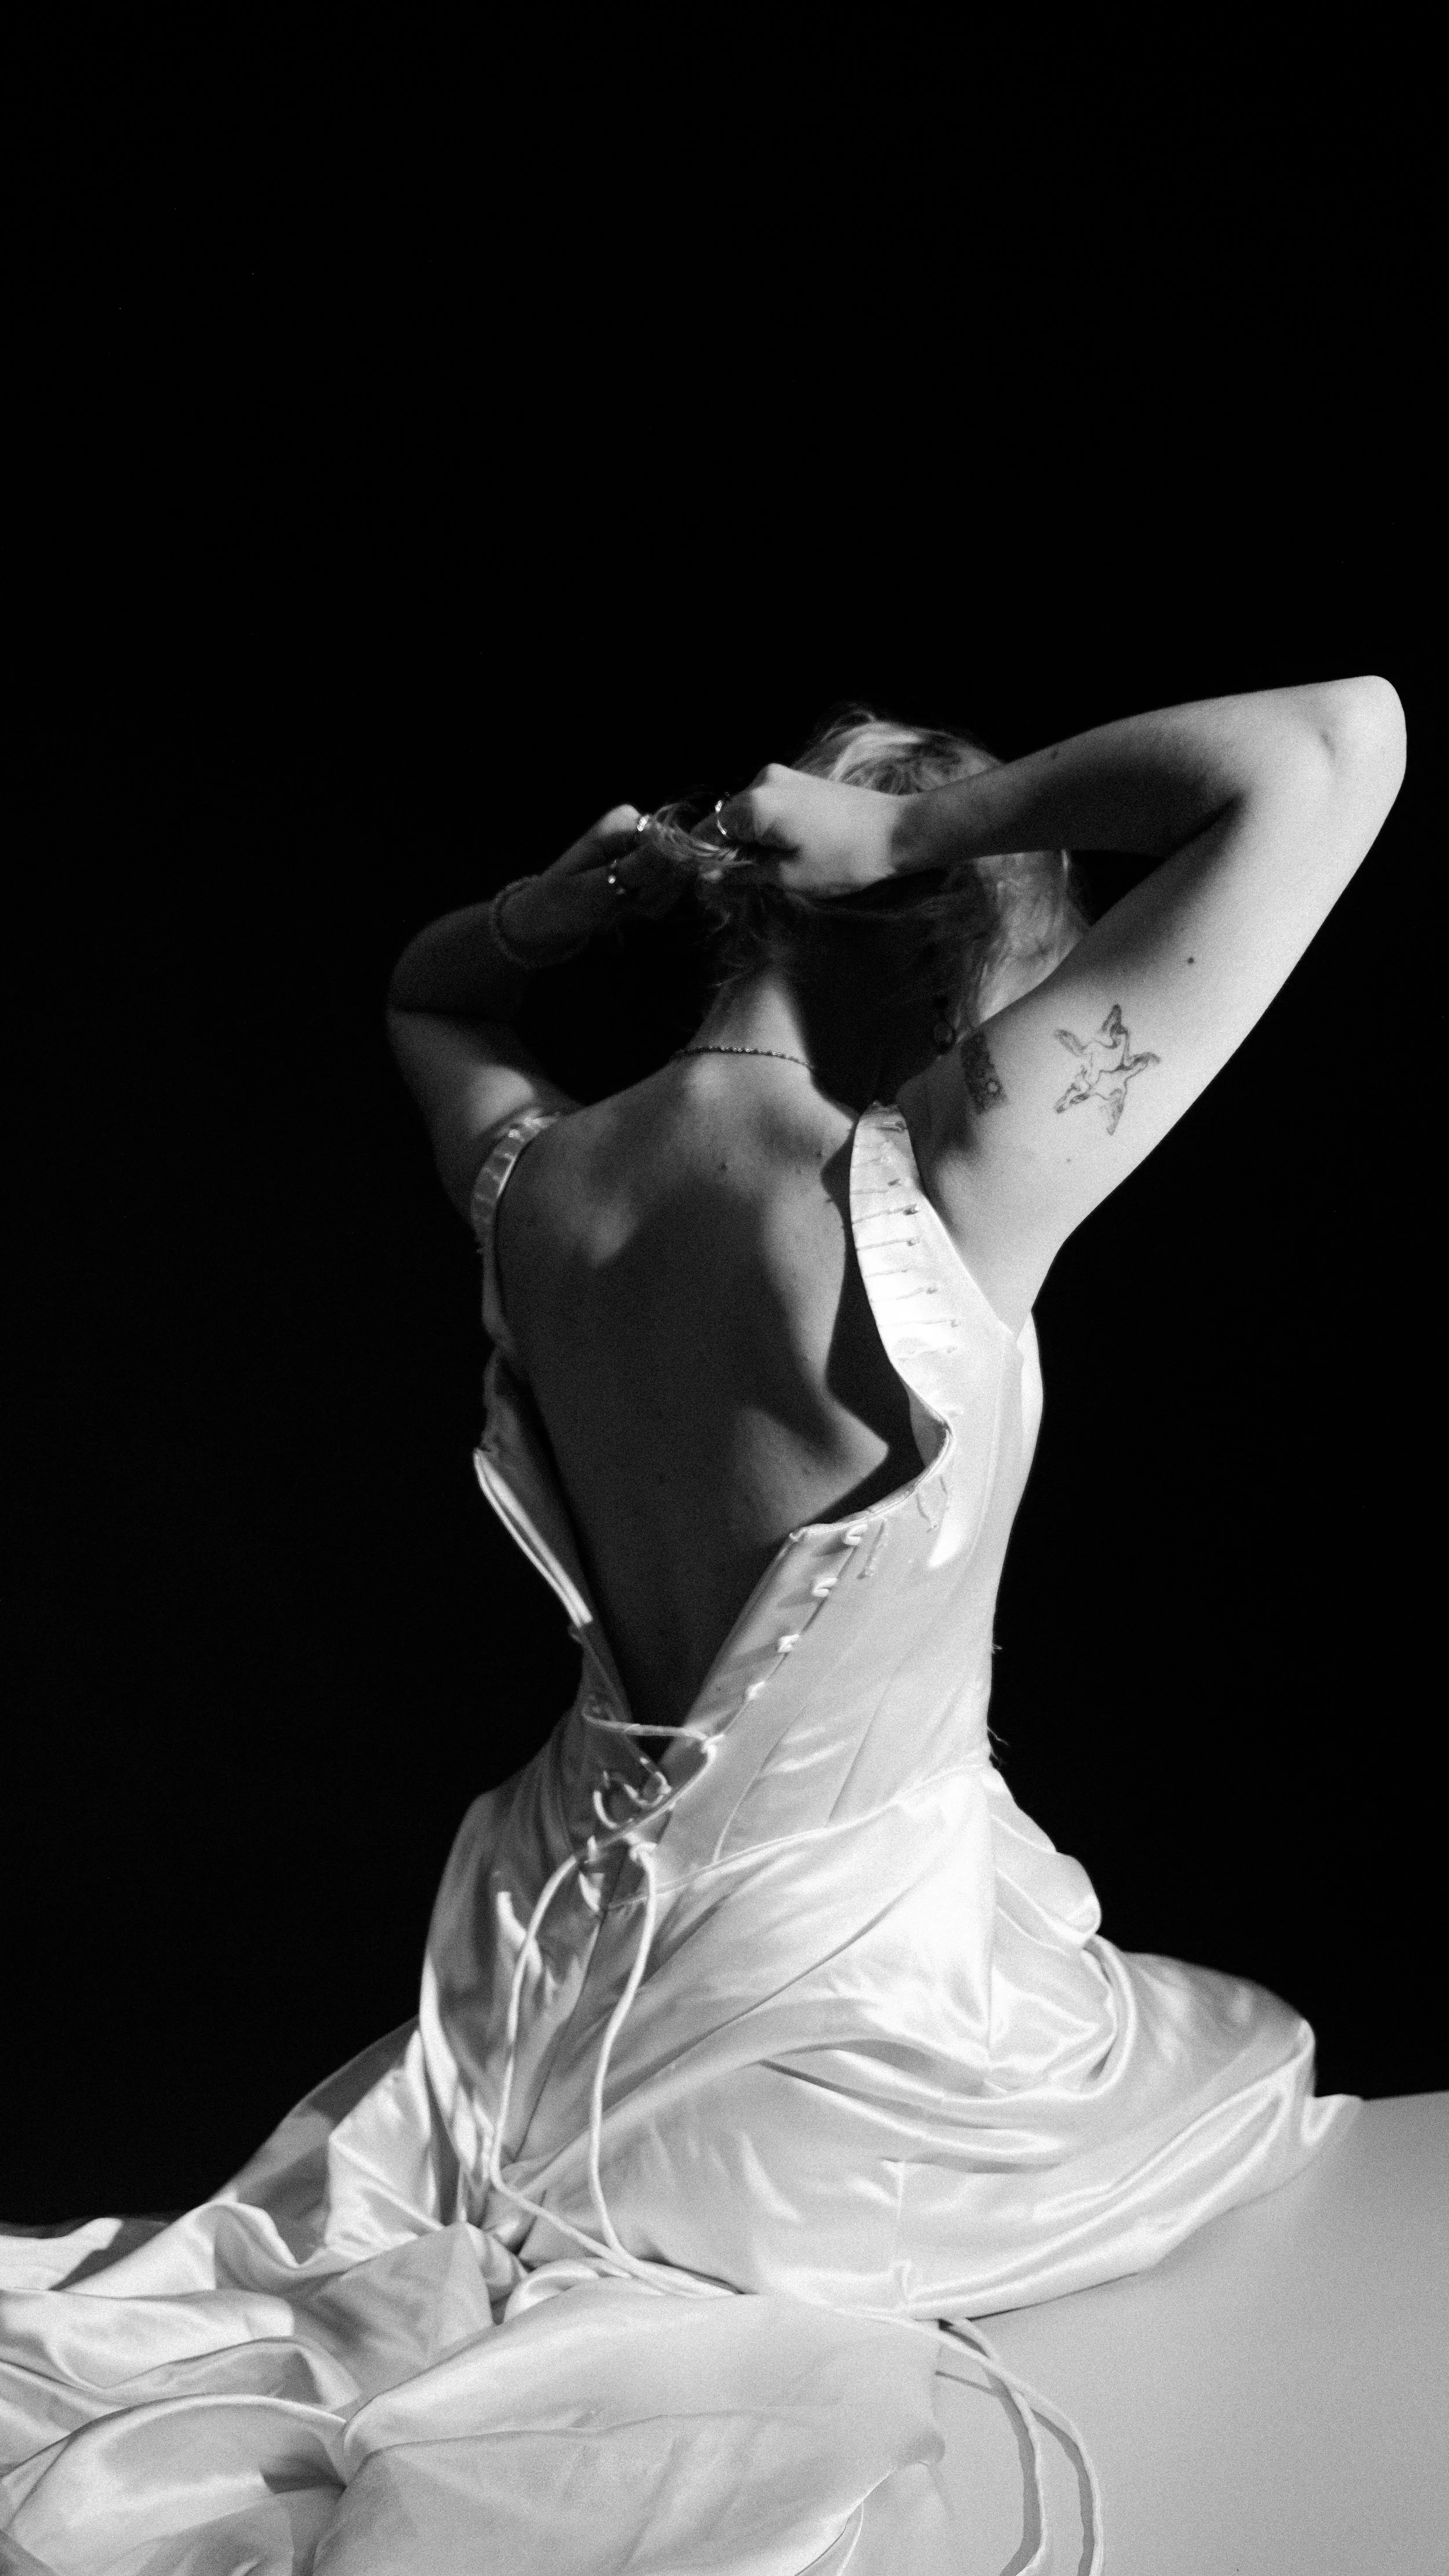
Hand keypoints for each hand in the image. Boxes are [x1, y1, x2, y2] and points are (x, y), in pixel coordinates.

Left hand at [502, 805, 682, 952]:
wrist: (541, 927)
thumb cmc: (560, 906)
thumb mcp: (596, 889)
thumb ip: (638, 868)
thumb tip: (681, 850)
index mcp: (625, 822)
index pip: (675, 846)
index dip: (661, 877)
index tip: (634, 895)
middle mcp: (639, 830)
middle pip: (678, 864)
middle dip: (654, 894)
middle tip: (621, 905)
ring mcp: (643, 852)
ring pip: (675, 882)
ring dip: (650, 904)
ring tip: (617, 909)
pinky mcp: (646, 872)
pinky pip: (666, 892)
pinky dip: (648, 909)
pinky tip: (625, 912)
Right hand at [716, 766, 910, 898]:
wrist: (896, 832)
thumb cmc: (844, 858)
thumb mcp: (788, 875)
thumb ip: (743, 872)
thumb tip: (709, 874)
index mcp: (755, 802)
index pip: (708, 830)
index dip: (706, 859)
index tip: (714, 883)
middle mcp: (763, 780)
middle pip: (727, 820)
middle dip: (731, 850)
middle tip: (752, 881)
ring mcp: (783, 776)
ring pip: (748, 814)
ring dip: (752, 841)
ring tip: (776, 867)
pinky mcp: (800, 781)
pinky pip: (768, 806)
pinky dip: (768, 830)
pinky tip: (789, 850)